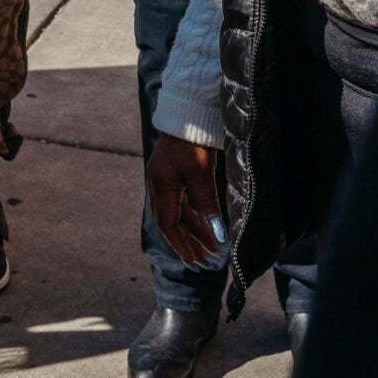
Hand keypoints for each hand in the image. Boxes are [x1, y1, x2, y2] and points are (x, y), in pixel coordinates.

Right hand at [145, 135, 224, 267]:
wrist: (188, 115)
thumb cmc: (193, 144)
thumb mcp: (202, 176)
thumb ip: (208, 206)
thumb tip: (219, 236)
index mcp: (160, 187)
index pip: (169, 225)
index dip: (182, 245)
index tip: (195, 262)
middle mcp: (159, 187)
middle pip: (172, 222)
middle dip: (189, 242)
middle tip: (205, 261)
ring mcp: (165, 181)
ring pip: (179, 213)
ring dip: (194, 230)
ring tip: (211, 247)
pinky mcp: (173, 175)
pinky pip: (182, 202)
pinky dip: (194, 215)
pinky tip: (206, 225)